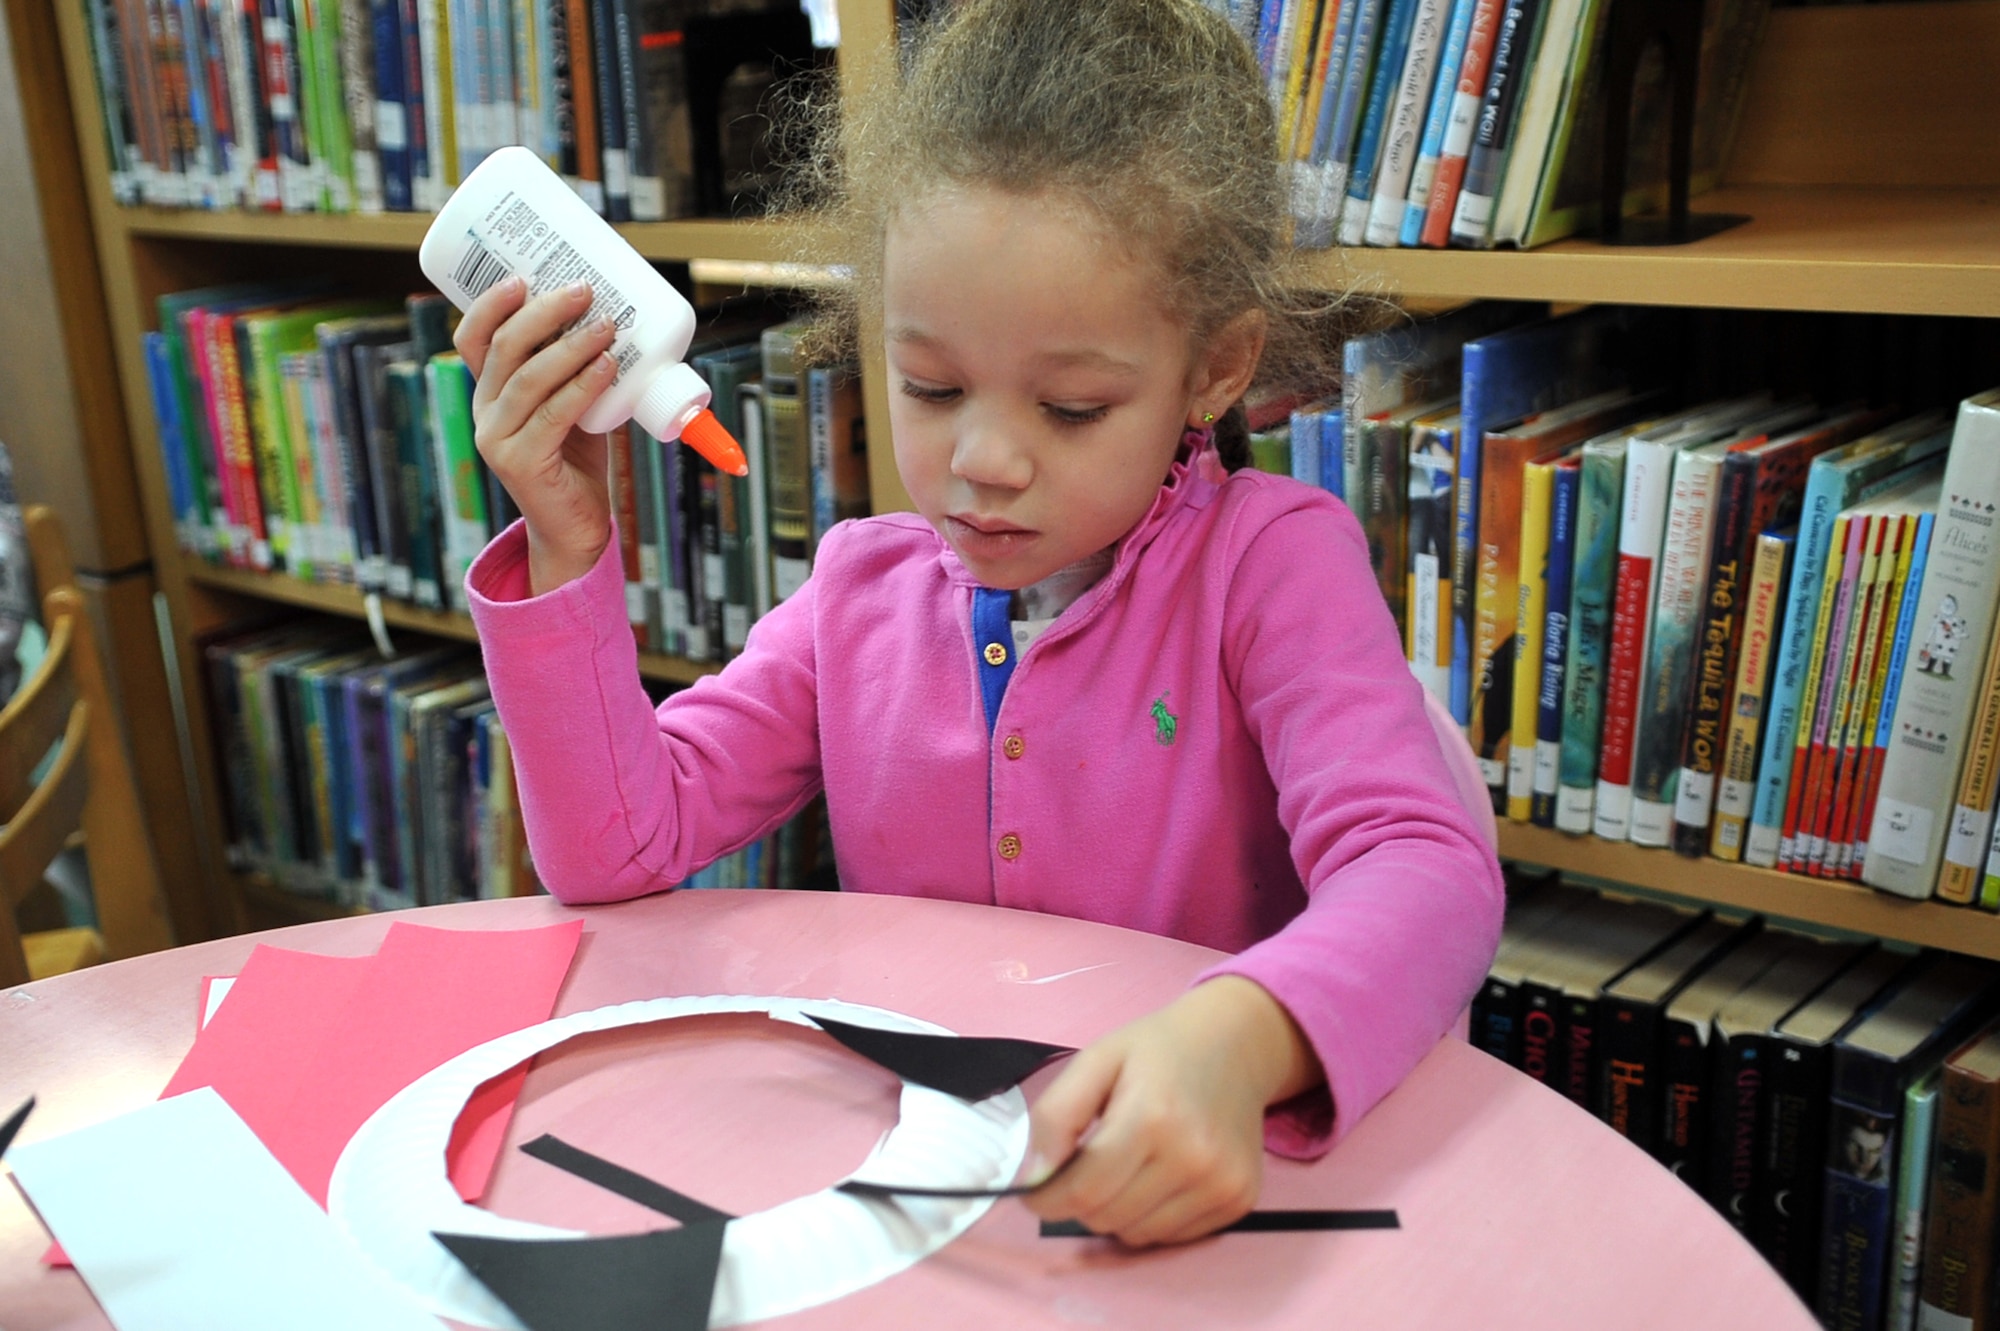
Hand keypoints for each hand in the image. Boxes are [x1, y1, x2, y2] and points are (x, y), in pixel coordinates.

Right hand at [453, 276, 617, 594]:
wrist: (574, 528)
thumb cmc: (576, 460)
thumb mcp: (574, 405)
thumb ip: (579, 370)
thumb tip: (619, 315)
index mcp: (490, 392)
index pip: (475, 337)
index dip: (491, 303)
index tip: (523, 277)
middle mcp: (485, 411)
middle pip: (504, 347)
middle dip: (543, 312)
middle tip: (583, 290)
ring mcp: (498, 438)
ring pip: (529, 377)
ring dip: (570, 345)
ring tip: (606, 325)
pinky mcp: (521, 462)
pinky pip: (553, 413)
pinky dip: (583, 385)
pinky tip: (607, 367)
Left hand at [1023, 976, 1319, 1246]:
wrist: (1236, 1042)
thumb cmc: (1159, 1049)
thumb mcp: (1097, 1059)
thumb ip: (1056, 1114)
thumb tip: (1033, 1176)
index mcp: (1153, 1117)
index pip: (1083, 1190)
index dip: (1046, 1198)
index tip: (1033, 1191)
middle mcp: (1193, 1158)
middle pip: (1107, 1216)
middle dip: (1080, 1199)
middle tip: (1084, 1165)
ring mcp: (1222, 1185)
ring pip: (1136, 1234)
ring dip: (1116, 1210)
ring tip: (1125, 1166)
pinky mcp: (1239, 1202)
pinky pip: (1171, 1236)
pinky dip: (1150, 1217)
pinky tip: (1157, 1176)